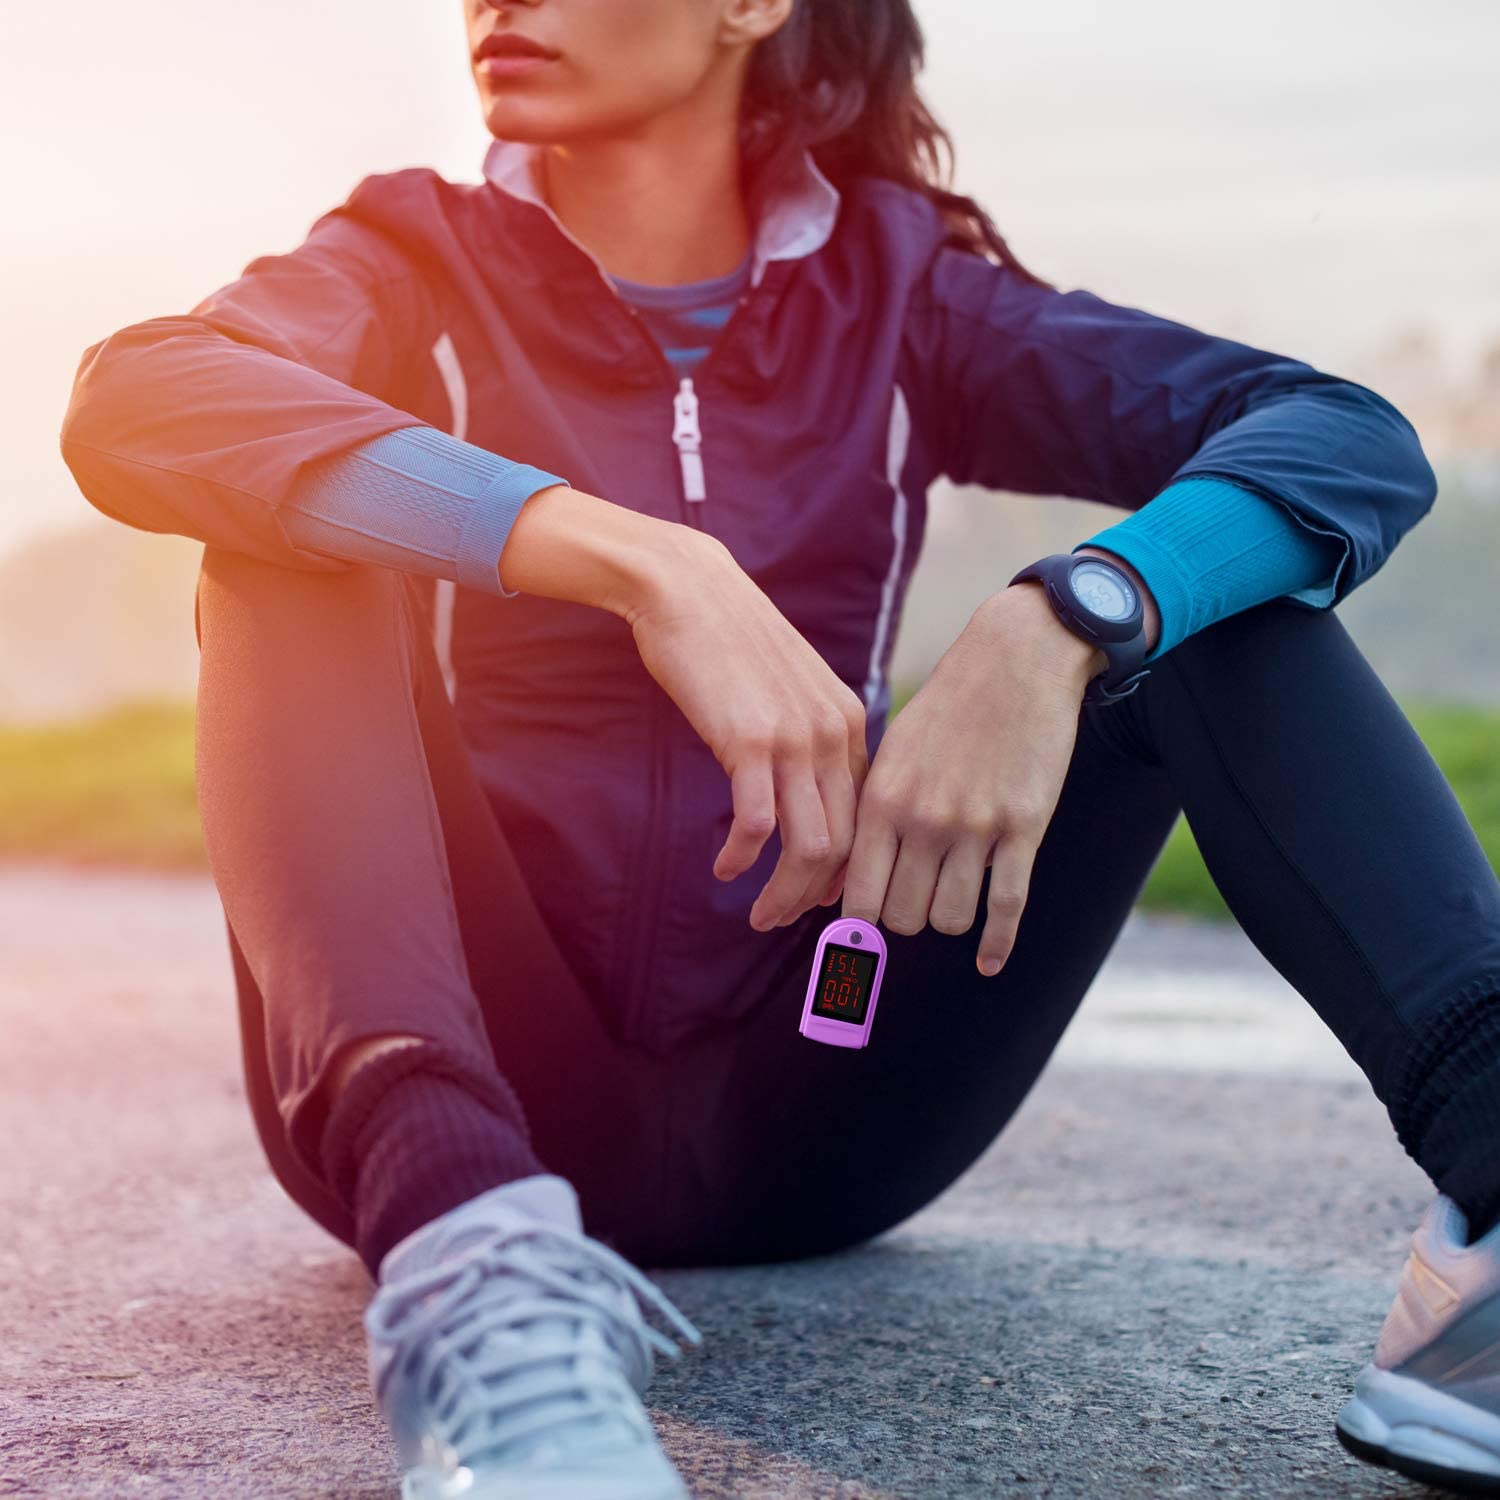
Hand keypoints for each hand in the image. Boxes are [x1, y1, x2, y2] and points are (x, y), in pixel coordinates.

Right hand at [622, 528, 867, 930]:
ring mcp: (794, 738)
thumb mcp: (792, 687)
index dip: (847, 869)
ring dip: (784, 894)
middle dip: (817, 897)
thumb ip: (809, 735)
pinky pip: (757, 826)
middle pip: (846, 844)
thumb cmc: (731, 640)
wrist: (688, 589)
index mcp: (852, 723)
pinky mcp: (747, 741)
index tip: (821, 898)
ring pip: (810, 847)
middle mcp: (834, 734)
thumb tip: (806, 795)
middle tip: (784, 921)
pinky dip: (742, 858)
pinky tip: (724, 868)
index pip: (867, 818)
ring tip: (759, 915)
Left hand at [839, 583, 1104, 975]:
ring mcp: (975, 826)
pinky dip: (996, 945)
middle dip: (907, 919)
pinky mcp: (1023, 827)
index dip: (859, 924)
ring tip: (953, 896)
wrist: (1015, 663)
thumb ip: (873, 814)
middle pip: (903, 916)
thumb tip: (849, 880)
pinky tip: (987, 962)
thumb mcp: (893, 754)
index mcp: (882, 800)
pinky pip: (1006, 907)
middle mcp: (923, 818)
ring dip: (950, 920)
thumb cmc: (947, 710)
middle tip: (917, 899)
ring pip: (950, 919)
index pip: (858, 895)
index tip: (865, 929)